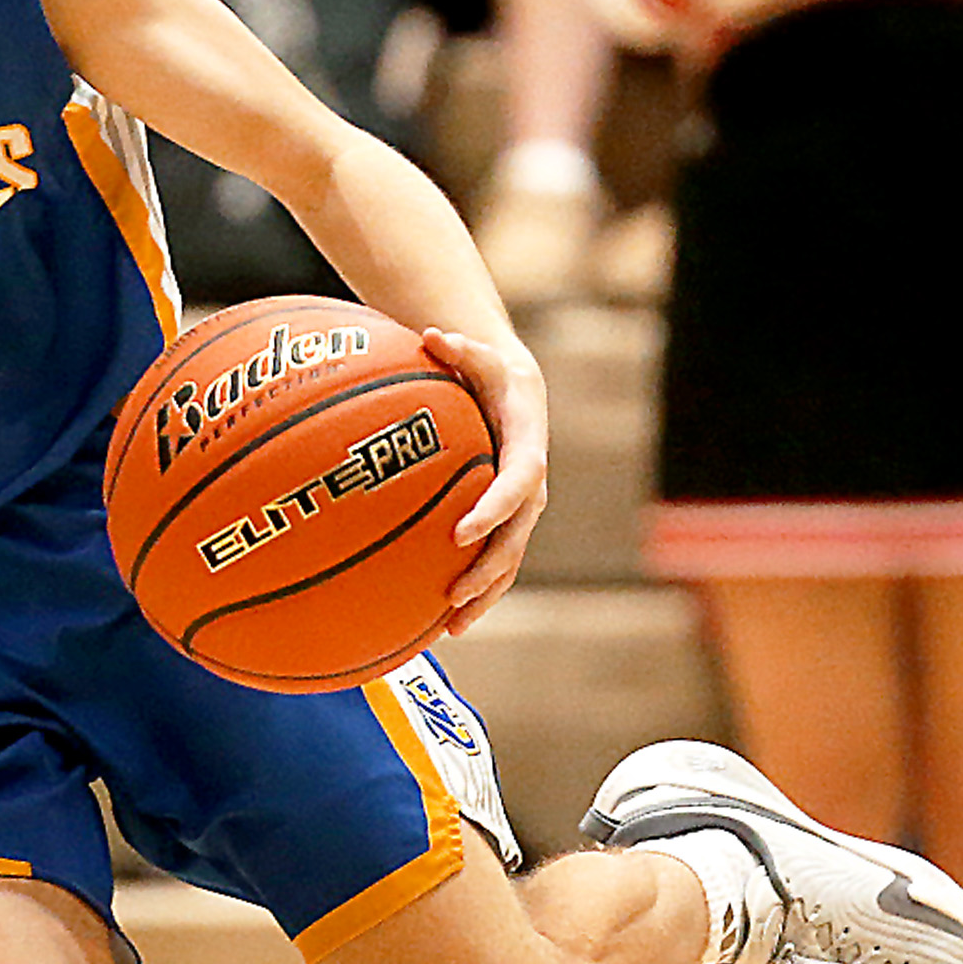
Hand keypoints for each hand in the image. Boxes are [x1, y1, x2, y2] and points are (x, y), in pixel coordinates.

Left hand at [425, 325, 547, 636]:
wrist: (515, 394)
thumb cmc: (489, 374)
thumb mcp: (477, 355)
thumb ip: (459, 349)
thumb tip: (432, 335)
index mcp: (526, 449)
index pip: (518, 484)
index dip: (493, 509)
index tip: (461, 531)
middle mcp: (530, 489)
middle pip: (516, 537)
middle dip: (487, 569)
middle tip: (453, 593)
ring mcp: (521, 513)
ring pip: (508, 563)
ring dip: (483, 596)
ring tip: (450, 628)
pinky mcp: (506, 526)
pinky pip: (494, 565)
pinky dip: (474, 594)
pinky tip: (440, 624)